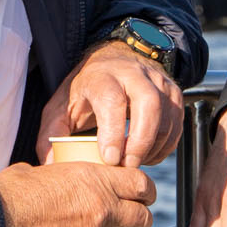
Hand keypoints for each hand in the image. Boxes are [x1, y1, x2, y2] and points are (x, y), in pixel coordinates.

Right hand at [0, 161, 154, 226]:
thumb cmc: (13, 196)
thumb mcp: (41, 172)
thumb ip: (61, 178)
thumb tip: (56, 179)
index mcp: (95, 182)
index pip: (141, 185)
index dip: (146, 191)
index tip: (143, 196)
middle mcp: (102, 211)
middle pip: (142, 220)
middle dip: (139, 221)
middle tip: (131, 221)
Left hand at [37, 40, 184, 167]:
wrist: (112, 61)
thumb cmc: (85, 90)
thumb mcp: (60, 107)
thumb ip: (51, 135)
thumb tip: (50, 165)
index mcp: (101, 76)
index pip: (112, 100)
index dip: (113, 131)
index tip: (109, 158)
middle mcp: (133, 74)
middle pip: (148, 104)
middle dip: (141, 141)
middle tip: (128, 166)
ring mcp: (157, 81)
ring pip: (167, 116)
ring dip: (153, 146)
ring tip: (134, 162)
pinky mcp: (173, 92)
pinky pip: (177, 124)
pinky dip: (165, 145)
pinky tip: (147, 154)